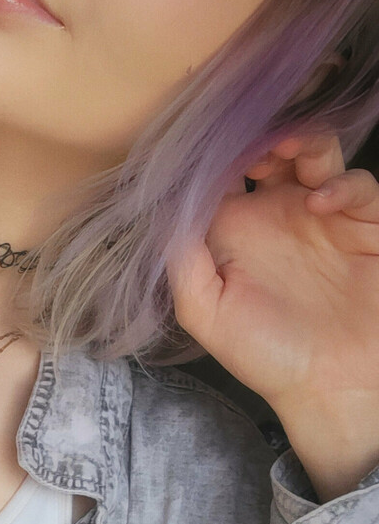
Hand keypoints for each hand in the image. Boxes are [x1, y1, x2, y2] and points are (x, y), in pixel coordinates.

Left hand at [165, 132, 378, 499]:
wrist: (331, 389)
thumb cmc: (266, 357)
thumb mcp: (204, 312)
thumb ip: (180, 259)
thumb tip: (164, 205)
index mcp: (234, 229)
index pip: (219, 173)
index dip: (211, 152)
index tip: (202, 142)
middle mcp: (277, 214)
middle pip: (268, 150)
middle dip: (258, 134)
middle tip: (249, 138)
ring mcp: (323, 215)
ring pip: (315, 153)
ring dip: (301, 141)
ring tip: (284, 149)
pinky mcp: (365, 224)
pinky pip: (358, 186)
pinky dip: (342, 184)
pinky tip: (319, 201)